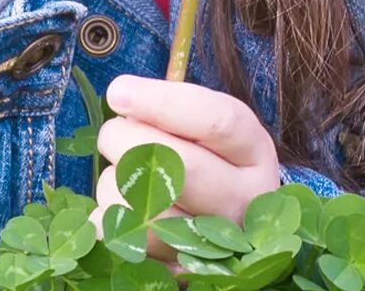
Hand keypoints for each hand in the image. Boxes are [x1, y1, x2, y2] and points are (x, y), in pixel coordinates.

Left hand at [93, 75, 282, 269]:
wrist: (223, 221)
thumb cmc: (206, 158)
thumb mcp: (205, 126)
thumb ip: (172, 109)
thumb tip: (124, 98)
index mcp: (255, 153)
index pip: (218, 122)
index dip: (162, 103)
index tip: (118, 92)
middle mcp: (244, 202)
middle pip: (178, 167)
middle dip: (127, 140)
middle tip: (114, 132)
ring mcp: (215, 246)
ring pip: (144, 206)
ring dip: (116, 181)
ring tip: (126, 174)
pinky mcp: (179, 272)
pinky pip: (123, 239)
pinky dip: (108, 216)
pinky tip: (123, 206)